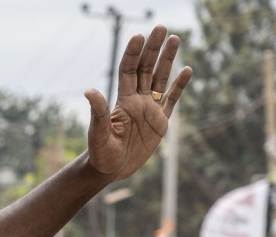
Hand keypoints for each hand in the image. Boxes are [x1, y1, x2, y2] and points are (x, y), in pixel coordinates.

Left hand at [84, 25, 193, 180]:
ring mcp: (149, 109)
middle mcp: (136, 100)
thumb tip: (89, 91)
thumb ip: (98, 112)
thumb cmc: (100, 153)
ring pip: (160, 78)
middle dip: (153, 48)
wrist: (111, 169)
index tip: (139, 36)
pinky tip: (187, 69)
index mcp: (122, 101)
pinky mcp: (160, 122)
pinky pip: (172, 99)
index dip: (133, 54)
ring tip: (175, 38)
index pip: (128, 71)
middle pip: (146, 68)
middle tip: (161, 27)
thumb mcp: (98, 133)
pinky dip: (179, 85)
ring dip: (167, 59)